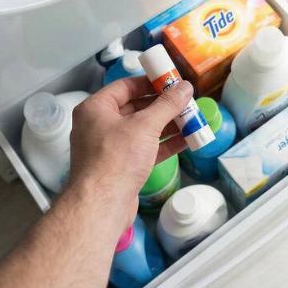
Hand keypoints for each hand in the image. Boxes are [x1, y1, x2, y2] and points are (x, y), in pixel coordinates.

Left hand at [65, 76, 193, 233]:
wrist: (102, 205)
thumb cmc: (116, 159)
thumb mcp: (145, 126)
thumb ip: (167, 105)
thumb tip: (184, 87)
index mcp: (96, 109)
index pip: (125, 87)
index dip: (150, 83)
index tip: (172, 82)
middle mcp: (99, 125)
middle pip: (135, 108)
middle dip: (163, 106)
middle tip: (185, 102)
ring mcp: (109, 147)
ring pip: (142, 130)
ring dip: (167, 125)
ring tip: (191, 120)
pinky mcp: (121, 166)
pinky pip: (144, 149)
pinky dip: (163, 144)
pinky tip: (185, 141)